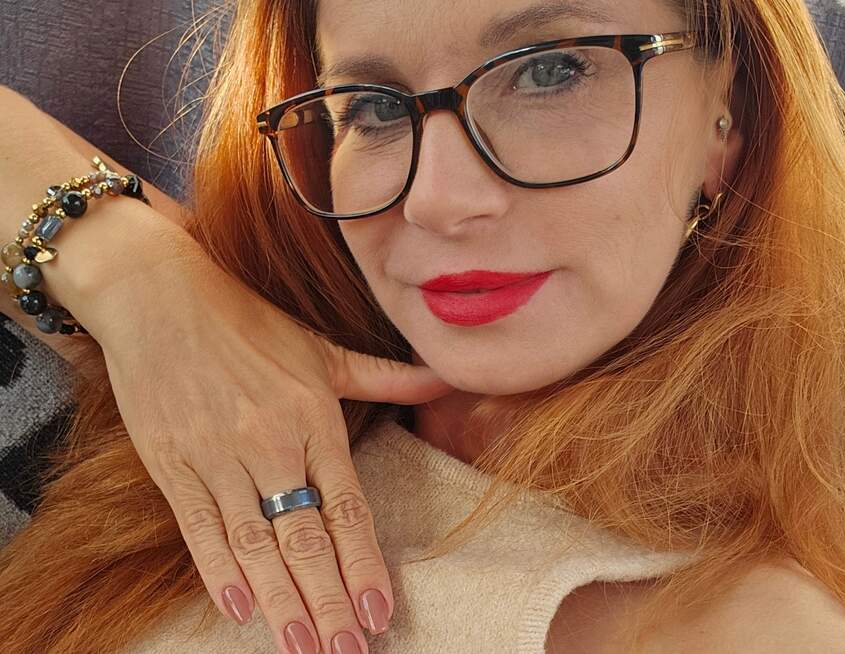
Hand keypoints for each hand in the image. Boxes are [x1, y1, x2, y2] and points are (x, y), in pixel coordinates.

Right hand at [86, 222, 454, 652]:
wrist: (160, 296)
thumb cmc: (248, 323)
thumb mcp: (321, 346)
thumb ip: (385, 375)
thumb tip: (445, 378)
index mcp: (312, 415)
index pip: (346, 506)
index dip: (363, 564)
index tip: (379, 612)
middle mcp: (268, 441)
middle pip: (303, 538)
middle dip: (327, 601)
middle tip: (346, 651)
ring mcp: (216, 454)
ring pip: (254, 543)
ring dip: (280, 602)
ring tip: (301, 649)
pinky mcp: (171, 462)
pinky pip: (197, 526)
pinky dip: (217, 570)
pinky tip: (239, 609)